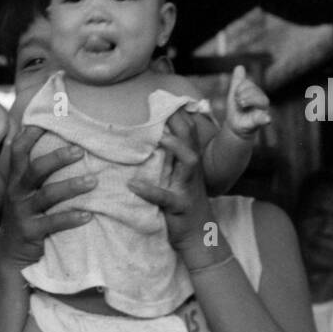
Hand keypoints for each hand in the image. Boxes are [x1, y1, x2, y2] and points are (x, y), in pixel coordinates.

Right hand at [0, 126, 94, 270]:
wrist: (9, 252)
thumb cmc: (25, 215)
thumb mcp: (24, 192)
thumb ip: (36, 172)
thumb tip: (63, 143)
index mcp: (16, 179)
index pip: (18, 151)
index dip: (30, 134)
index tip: (49, 121)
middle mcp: (17, 193)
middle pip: (35, 169)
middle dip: (57, 158)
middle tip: (80, 150)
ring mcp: (22, 212)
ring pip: (47, 195)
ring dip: (71, 186)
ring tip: (93, 181)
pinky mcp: (30, 232)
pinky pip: (53, 223)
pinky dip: (71, 218)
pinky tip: (89, 215)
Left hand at [126, 108, 215, 255]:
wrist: (200, 236)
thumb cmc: (184, 203)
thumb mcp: (179, 178)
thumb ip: (171, 158)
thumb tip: (156, 136)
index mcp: (190, 163)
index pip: (190, 132)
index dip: (180, 114)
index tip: (164, 95)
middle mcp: (192, 171)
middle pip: (192, 140)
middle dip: (181, 122)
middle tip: (164, 106)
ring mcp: (188, 188)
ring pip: (189, 162)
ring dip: (176, 148)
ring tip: (159, 138)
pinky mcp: (179, 207)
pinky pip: (165, 197)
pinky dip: (148, 191)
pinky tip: (132, 185)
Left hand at [224, 64, 270, 138]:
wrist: (235, 126)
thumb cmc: (237, 110)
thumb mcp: (234, 95)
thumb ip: (237, 82)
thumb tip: (239, 66)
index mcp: (254, 93)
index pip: (249, 85)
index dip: (241, 87)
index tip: (235, 94)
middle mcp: (261, 101)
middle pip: (257, 92)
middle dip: (245, 94)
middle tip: (238, 101)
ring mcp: (262, 110)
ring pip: (262, 101)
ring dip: (250, 101)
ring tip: (241, 104)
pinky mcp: (260, 121)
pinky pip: (264, 118)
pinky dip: (265, 118)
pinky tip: (267, 119)